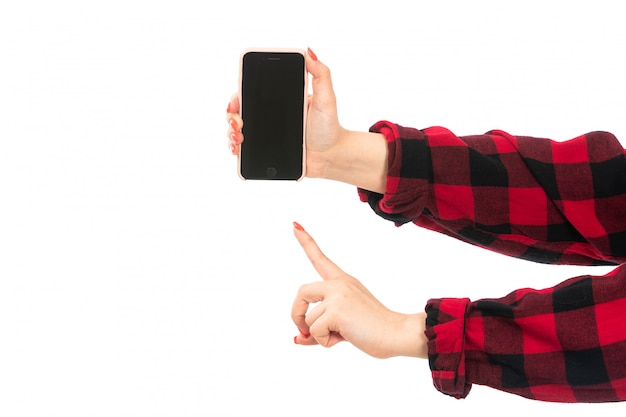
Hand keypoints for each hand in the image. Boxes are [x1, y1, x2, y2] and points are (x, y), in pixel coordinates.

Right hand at [225, 48, 344, 177]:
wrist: (331, 155)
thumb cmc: (330, 127)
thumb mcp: (326, 98)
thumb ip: (321, 75)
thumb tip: (309, 52)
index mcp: (279, 99)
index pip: (252, 92)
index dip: (238, 94)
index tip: (235, 102)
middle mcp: (269, 114)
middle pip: (240, 110)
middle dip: (231, 114)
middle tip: (236, 121)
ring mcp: (266, 132)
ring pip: (237, 128)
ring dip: (230, 131)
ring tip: (237, 137)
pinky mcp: (266, 149)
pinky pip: (245, 148)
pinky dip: (235, 147)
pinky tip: (236, 148)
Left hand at [291, 222, 427, 358]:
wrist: (396, 335)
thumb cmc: (373, 332)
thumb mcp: (343, 326)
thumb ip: (320, 328)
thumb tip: (297, 338)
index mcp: (343, 282)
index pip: (320, 259)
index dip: (306, 242)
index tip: (295, 226)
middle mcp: (339, 284)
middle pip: (302, 292)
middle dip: (296, 314)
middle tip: (303, 332)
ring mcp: (338, 295)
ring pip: (309, 320)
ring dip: (320, 335)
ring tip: (344, 336)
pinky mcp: (336, 310)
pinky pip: (315, 331)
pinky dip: (324, 342)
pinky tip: (345, 338)